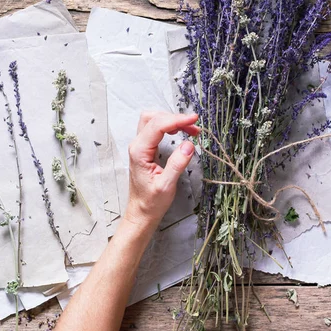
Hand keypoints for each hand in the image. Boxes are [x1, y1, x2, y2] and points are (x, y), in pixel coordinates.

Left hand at [124, 111, 199, 230]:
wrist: (141, 213)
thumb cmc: (151, 202)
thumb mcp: (166, 186)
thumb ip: (177, 164)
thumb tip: (189, 144)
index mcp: (139, 152)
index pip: (158, 125)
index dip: (177, 119)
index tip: (194, 119)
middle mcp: (137, 145)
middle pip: (153, 117)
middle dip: (175, 118)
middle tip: (193, 126)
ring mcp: (140, 146)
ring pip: (153, 120)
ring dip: (172, 120)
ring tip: (190, 129)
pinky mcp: (145, 148)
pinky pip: (155, 128)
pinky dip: (169, 126)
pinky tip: (179, 132)